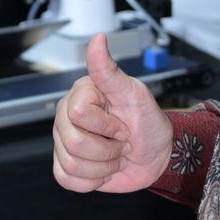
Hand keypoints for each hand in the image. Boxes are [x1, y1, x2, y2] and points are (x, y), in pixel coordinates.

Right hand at [52, 33, 170, 194]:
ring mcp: (63, 142)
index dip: (107, 125)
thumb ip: (109, 70)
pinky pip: (67, 179)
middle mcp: (66, 117)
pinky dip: (93, 180)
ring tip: (114, 154)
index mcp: (80, 95)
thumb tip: (97, 39)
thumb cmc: (148, 123)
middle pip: (74, 142)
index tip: (123, 124)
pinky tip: (103, 168)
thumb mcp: (134, 94)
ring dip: (104, 166)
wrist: (156, 155)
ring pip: (72, 164)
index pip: (79, 113)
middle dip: (108, 149)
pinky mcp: (66, 166)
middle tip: (120, 141)